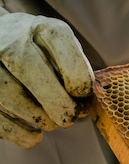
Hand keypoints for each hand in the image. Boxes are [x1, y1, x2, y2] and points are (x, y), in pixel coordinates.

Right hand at [0, 7, 93, 147]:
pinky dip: (18, 132)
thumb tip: (84, 106)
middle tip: (69, 118)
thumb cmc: (42, 54)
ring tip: (50, 123)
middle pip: (27, 67)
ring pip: (8, 93)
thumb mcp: (63, 53)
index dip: (77, 73)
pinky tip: (33, 135)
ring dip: (37, 117)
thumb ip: (76, 71)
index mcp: (41, 28)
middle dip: (56, 101)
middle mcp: (10, 40)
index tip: (83, 94)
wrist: (3, 43)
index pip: (59, 41)